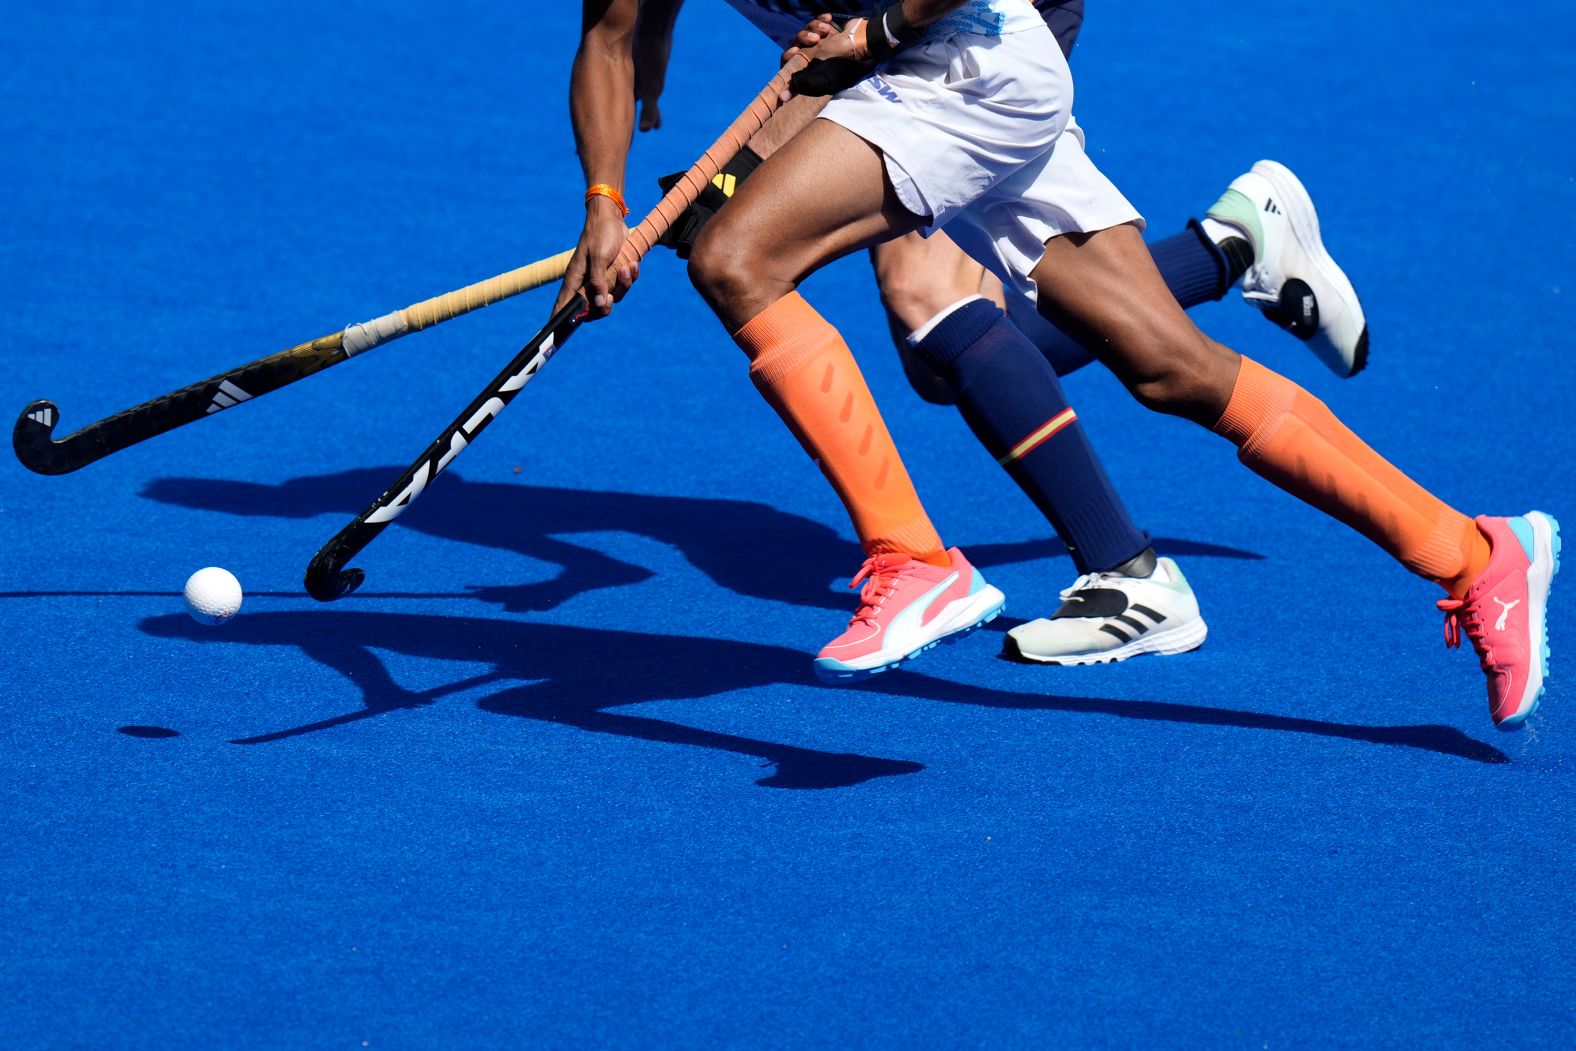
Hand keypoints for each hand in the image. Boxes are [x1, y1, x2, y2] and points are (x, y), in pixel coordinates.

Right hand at [554, 196, 638, 320]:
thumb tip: (600, 305)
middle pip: (595, 309)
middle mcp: (586, 283)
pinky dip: (631, 276)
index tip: (558, 336)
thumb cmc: (600, 234)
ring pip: (614, 297)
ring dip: (625, 285)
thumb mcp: (599, 257)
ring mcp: (601, 279)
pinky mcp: (614, 274)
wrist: (613, 217)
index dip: (560, 322)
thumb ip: (598, 281)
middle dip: (608, 303)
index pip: (564, 306)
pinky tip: (633, 264)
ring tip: (628, 267)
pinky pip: (624, 285)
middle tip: (612, 293)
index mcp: (575, 280)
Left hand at [781, 15, 874, 99]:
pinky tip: (829, 19)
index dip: (788, 55)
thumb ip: (801, 83)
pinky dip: (821, 19)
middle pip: (796, 42)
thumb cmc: (841, 61)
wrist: (862, 41)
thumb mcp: (820, 75)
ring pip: (806, 30)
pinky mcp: (826, 31)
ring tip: (826, 30)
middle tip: (815, 39)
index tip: (795, 50)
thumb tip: (781, 98)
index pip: (788, 62)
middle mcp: (811, 55)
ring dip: (814, 28)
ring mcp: (819, 42)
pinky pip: (816, 22)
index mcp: (807, 67)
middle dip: (804, 37)